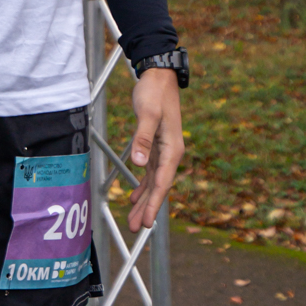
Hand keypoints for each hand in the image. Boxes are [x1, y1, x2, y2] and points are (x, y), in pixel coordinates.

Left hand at [127, 68, 183, 231]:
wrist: (159, 77)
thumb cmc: (154, 93)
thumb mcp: (147, 113)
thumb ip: (142, 138)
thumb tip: (139, 163)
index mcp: (172, 149)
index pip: (162, 182)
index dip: (153, 204)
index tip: (146, 222)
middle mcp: (170, 153)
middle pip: (158, 187)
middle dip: (147, 209)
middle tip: (135, 229)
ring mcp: (164, 150)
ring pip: (153, 181)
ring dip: (144, 200)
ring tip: (133, 219)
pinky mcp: (156, 145)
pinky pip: (150, 171)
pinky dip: (143, 185)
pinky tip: (135, 196)